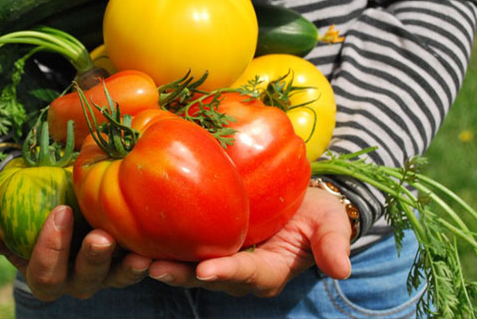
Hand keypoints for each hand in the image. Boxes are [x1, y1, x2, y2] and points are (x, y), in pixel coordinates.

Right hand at [0, 205, 151, 300]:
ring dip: (126, 267)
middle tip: (100, 236)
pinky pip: (141, 265)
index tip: (59, 211)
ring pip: (116, 277)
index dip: (49, 248)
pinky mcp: (130, 261)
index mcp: (44, 273)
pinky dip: (151, 259)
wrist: (61, 204)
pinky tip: (157, 247)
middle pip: (83, 280)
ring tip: (138, 254)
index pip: (43, 272)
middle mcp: (75, 280)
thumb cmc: (26, 213)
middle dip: (91, 260)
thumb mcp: (1, 221)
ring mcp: (105, 273)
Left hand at [146, 187, 352, 296]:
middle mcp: (239, 272)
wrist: (298, 200)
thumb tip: (342, 269)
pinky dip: (159, 242)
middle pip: (207, 277)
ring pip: (187, 266)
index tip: (207, 270)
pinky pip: (180, 245)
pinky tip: (135, 232)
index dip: (228, 273)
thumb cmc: (315, 212)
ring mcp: (219, 258)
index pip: (247, 274)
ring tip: (134, 257)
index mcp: (269, 271)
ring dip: (162, 263)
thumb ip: (332, 243)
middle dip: (181, 275)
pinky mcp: (204, 241)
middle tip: (153, 268)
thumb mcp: (330, 223)